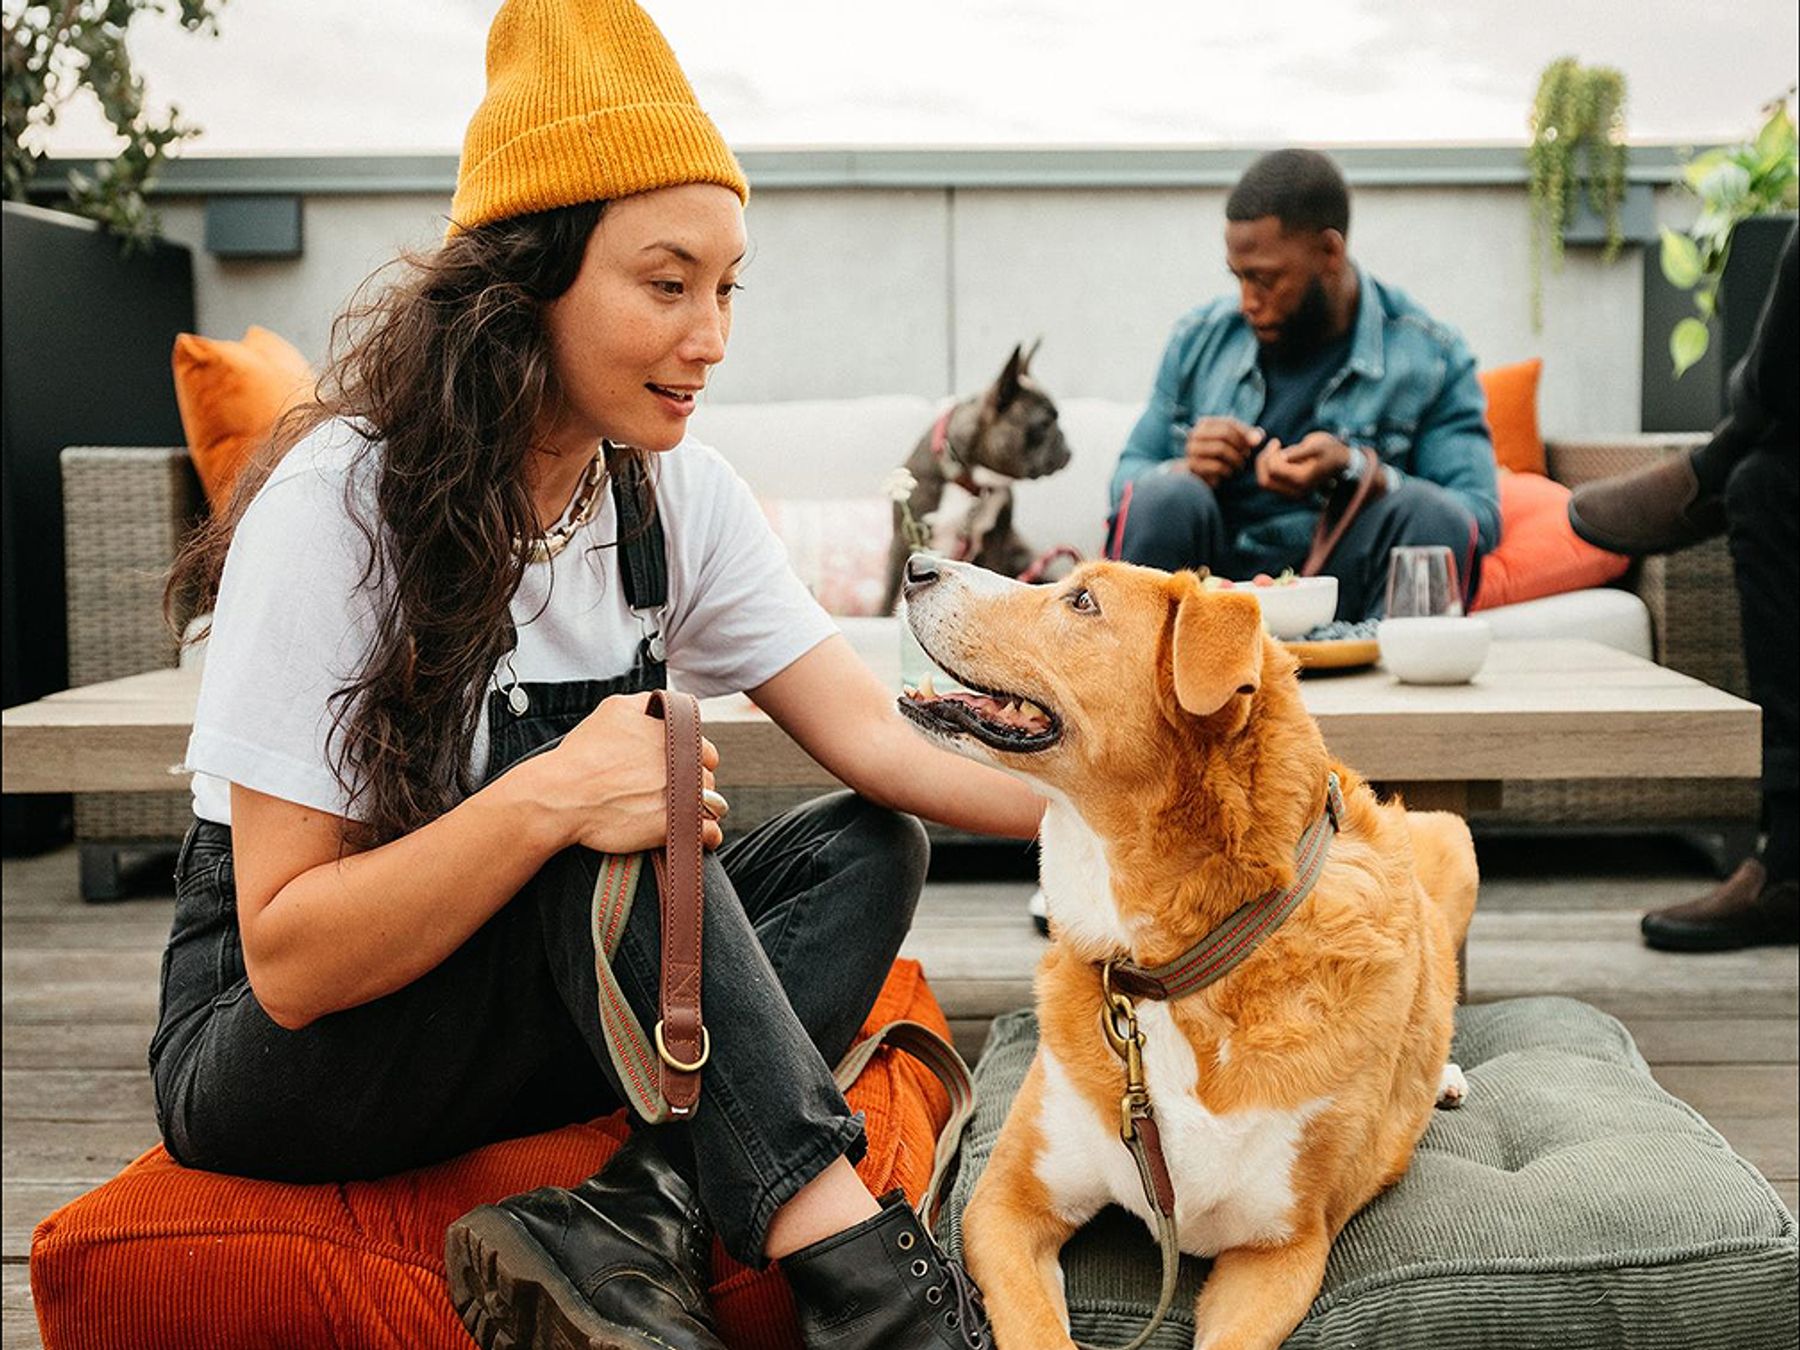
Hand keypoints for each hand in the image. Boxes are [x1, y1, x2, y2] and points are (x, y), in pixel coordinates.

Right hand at [525, 692, 723, 854]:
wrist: (561, 795)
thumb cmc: (582, 755)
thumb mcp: (615, 709)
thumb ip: (647, 702)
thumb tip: (662, 707)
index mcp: (672, 736)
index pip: (704, 748)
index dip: (692, 759)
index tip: (677, 767)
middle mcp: (681, 763)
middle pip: (707, 776)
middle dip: (694, 783)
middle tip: (670, 790)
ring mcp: (679, 795)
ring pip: (711, 803)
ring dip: (701, 808)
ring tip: (678, 811)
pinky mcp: (672, 825)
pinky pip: (708, 833)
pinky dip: (707, 836)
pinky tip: (697, 836)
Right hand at [1182, 417, 1264, 486]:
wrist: (1197, 476)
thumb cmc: (1219, 456)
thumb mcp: (1234, 443)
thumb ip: (1248, 437)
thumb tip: (1259, 438)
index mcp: (1204, 423)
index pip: (1229, 423)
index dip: (1245, 433)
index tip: (1254, 444)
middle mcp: (1194, 433)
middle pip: (1225, 433)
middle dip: (1240, 445)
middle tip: (1246, 456)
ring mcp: (1191, 450)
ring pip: (1220, 449)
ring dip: (1235, 459)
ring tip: (1239, 465)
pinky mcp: (1192, 466)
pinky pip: (1216, 465)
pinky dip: (1227, 470)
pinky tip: (1228, 473)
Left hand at [1255, 431, 1352, 498]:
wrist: (1340, 461)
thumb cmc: (1329, 449)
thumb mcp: (1318, 444)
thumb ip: (1300, 451)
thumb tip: (1283, 457)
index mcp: (1302, 479)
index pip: (1273, 470)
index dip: (1269, 454)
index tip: (1276, 441)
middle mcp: (1295, 490)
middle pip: (1264, 481)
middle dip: (1263, 461)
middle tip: (1272, 446)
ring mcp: (1292, 493)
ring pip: (1265, 482)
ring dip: (1265, 464)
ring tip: (1276, 449)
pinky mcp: (1289, 490)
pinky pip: (1269, 482)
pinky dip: (1268, 469)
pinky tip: (1277, 455)